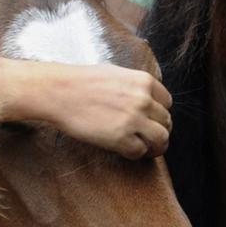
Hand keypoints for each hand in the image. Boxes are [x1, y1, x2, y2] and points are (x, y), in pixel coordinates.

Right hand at [14, 60, 172, 159]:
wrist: (58, 91)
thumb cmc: (79, 81)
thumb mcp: (114, 73)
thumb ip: (133, 85)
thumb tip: (142, 97)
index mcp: (143, 81)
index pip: (167, 102)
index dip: (159, 113)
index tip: (152, 119)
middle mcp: (143, 99)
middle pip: (166, 122)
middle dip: (157, 130)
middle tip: (148, 136)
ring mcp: (133, 119)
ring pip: (161, 139)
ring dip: (154, 146)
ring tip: (145, 148)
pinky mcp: (121, 137)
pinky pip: (139, 151)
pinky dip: (135, 154)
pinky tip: (126, 150)